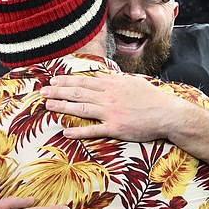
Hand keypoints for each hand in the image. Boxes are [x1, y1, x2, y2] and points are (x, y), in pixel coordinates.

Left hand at [41, 72, 182, 140]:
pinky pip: (93, 130)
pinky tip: (66, 132)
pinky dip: (79, 132)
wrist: (166, 114)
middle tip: (42, 92)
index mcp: (112, 85)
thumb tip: (100, 76)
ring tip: (48, 106)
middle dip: (58, 92)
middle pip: (78, 93)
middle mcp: (108, 97)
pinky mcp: (115, 128)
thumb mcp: (132, 82)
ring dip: (62, 107)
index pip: (84, 81)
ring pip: (81, 109)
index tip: (53, 81)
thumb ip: (114, 79)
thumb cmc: (151, 98)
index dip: (66, 81)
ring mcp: (110, 113)